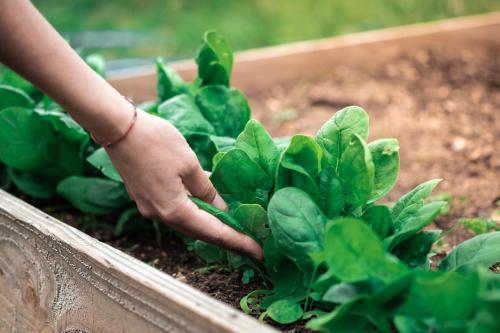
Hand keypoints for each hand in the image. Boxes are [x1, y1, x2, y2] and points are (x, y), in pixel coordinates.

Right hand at [105, 110, 262, 258]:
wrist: (117, 129)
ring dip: (212, 227)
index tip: (259, 252)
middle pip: (200, 234)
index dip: (239, 242)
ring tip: (235, 229)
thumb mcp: (189, 163)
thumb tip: (221, 207)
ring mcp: (151, 208)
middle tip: (252, 244)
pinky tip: (210, 208)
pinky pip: (178, 212)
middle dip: (228, 239)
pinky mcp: (147, 198)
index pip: (214, 233)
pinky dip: (197, 214)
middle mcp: (161, 215)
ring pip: (188, 224)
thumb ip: (206, 189)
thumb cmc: (156, 142)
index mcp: (174, 210)